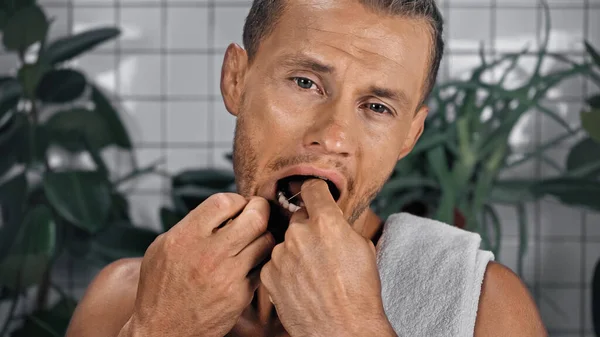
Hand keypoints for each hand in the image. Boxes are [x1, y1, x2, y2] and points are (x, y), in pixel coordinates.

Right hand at [124, 194, 274, 336]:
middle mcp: (208, 254)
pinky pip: (262, 267)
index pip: (225, 201)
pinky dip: (260, 261)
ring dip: (263, 236)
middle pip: (255, 217)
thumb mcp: (162, 247)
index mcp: (186, 237)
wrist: (162, 330)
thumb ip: (191, 225)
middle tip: (259, 213)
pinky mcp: (240, 294)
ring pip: (265, 241)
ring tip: (254, 239)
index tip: (238, 206)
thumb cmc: (160, 287)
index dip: (237, 200)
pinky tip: (250, 262)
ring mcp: (227, 275)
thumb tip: (222, 209)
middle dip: (260, 210)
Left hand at [260, 179, 394, 336]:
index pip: (312, 188)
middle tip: (320, 249)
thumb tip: (332, 216)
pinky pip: (275, 262)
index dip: (316, 192)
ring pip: (286, 242)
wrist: (343, 329)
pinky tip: (300, 284)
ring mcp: (281, 254)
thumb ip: (341, 225)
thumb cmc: (359, 293)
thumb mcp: (363, 247)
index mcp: (326, 222)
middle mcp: (299, 233)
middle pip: (298, 218)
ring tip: (312, 273)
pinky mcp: (269, 274)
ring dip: (295, 251)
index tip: (315, 196)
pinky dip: (285, 270)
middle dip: (308, 228)